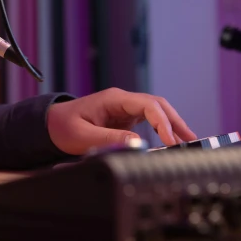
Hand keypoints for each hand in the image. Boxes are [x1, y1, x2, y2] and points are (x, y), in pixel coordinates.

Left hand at [46, 88, 197, 154]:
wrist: (51, 124)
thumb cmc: (63, 127)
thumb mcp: (83, 136)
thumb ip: (109, 139)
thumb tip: (138, 144)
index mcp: (113, 99)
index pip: (147, 104)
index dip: (162, 122)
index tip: (170, 140)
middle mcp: (122, 101)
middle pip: (157, 105)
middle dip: (175, 121)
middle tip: (191, 140)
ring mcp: (124, 109)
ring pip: (156, 111)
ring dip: (172, 124)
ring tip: (189, 141)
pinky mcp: (125, 119)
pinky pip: (149, 120)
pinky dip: (163, 129)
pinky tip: (172, 140)